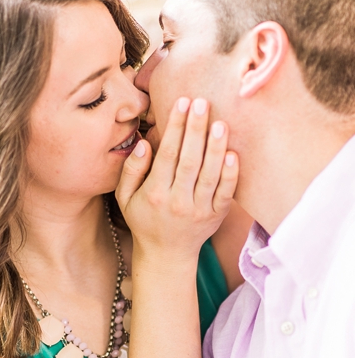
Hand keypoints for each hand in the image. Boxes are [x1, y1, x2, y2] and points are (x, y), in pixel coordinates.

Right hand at [116, 97, 237, 261]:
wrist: (166, 255)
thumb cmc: (144, 220)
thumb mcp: (124, 198)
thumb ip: (131, 171)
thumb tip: (144, 144)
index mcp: (155, 194)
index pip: (167, 155)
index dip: (175, 128)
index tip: (181, 103)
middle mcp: (178, 201)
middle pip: (189, 160)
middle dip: (196, 130)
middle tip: (202, 103)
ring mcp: (200, 209)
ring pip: (210, 174)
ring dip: (216, 147)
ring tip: (220, 122)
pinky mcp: (217, 215)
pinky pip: (226, 192)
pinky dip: (231, 173)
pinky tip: (233, 153)